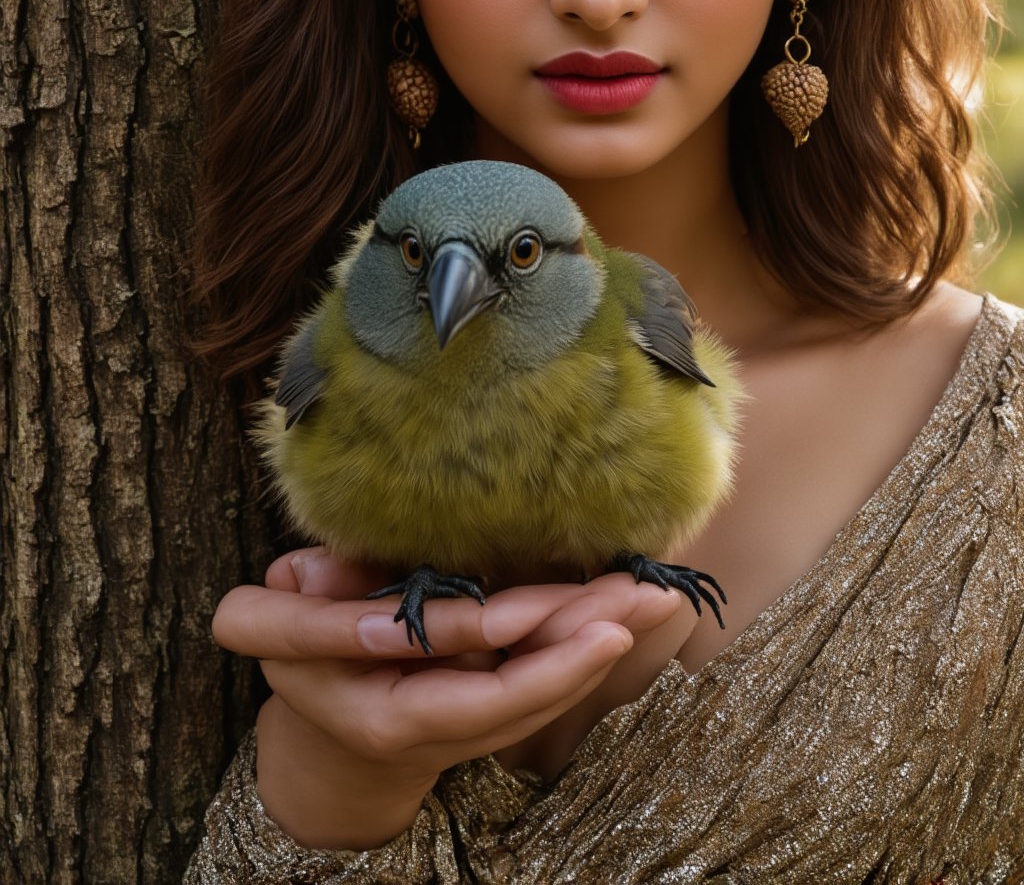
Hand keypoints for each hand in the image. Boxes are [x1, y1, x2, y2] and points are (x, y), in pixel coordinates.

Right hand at [212, 549, 683, 849]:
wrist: (328, 741)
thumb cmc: (299, 655)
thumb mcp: (278, 626)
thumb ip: (304, 600)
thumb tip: (318, 571)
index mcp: (376, 712)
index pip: (448, 676)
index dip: (495, 641)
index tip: (547, 613)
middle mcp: (428, 730)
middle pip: (515, 693)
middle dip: (578, 642)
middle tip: (637, 598)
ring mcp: (465, 729)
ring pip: (541, 692)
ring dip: (597, 642)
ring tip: (655, 597)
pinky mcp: (493, 711)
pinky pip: (545, 683)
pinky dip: (586, 645)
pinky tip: (628, 609)